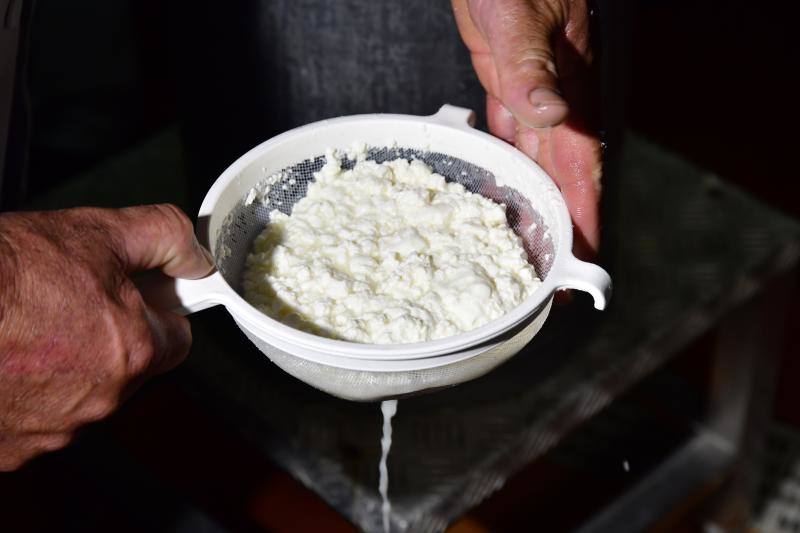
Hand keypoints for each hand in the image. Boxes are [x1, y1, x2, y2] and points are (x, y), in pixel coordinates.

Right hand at [0, 204, 213, 469]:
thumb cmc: (6, 271)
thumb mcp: (100, 232)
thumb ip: (165, 239)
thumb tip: (196, 257)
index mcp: (134, 351)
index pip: (178, 340)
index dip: (158, 310)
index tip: (140, 296)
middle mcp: (99, 400)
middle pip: (129, 367)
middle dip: (111, 336)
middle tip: (71, 303)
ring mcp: (52, 430)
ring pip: (81, 394)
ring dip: (66, 367)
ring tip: (29, 328)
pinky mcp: (10, 447)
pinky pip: (35, 418)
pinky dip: (26, 393)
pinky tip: (8, 358)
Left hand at [453, 0, 600, 258]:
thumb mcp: (522, 18)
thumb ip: (534, 68)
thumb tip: (551, 115)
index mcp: (568, 88)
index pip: (578, 166)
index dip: (582, 215)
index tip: (584, 258)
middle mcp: (551, 98)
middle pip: (559, 174)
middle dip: (559, 223)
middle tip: (555, 271)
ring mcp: (527, 89)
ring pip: (533, 158)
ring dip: (531, 199)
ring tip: (527, 241)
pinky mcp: (503, 76)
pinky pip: (506, 130)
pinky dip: (503, 160)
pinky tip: (497, 181)